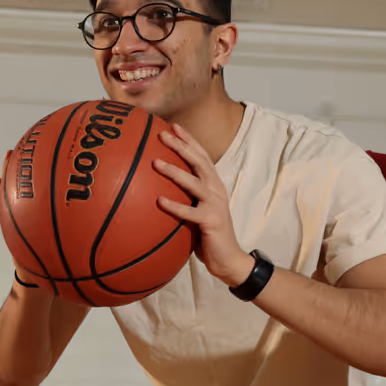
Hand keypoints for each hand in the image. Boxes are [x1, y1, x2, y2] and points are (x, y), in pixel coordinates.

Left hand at [152, 125, 252, 287]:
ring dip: (174, 172)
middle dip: (181, 146)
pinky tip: (159, 201)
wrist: (229, 259)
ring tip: (155, 163)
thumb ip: (185, 197)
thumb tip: (156, 188)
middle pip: (199, 161)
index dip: (189, 140)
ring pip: (195, 182)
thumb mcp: (197, 211)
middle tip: (162, 135)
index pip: (202, 156)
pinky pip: (190, 213)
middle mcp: (217, 190)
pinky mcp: (212, 221)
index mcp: (214, 184)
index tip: (173, 126)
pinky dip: (175, 206)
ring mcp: (215, 205)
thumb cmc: (208, 235)